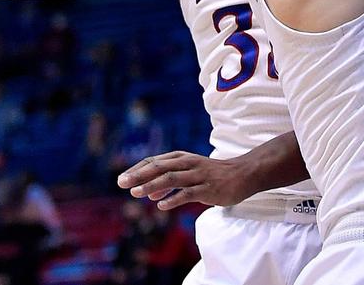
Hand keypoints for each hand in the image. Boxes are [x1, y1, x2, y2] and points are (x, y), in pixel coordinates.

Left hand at [117, 150, 252, 209]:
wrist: (243, 174)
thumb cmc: (212, 174)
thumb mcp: (189, 172)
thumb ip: (169, 182)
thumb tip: (149, 194)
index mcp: (181, 158)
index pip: (154, 161)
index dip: (137, 170)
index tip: (121, 179)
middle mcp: (188, 164)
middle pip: (160, 167)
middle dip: (139, 175)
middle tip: (121, 183)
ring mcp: (198, 176)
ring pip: (172, 178)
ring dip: (152, 185)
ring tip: (136, 194)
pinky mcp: (208, 189)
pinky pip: (188, 193)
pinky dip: (173, 198)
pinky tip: (161, 206)